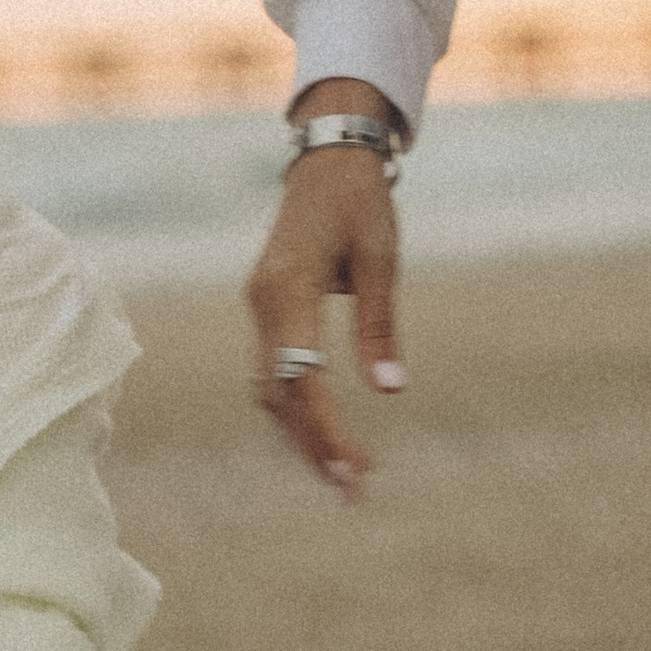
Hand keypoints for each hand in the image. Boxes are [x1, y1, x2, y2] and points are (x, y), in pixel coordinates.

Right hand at [244, 79, 406, 495]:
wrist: (328, 160)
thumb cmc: (361, 203)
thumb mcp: (381, 258)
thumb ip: (380, 325)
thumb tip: (390, 392)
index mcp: (288, 287)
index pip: (301, 377)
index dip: (327, 428)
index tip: (357, 468)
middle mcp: (263, 302)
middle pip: (278, 394)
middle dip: (314, 445)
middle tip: (354, 491)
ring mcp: (260, 307)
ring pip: (270, 388)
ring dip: (302, 434)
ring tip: (343, 476)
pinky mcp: (267, 309)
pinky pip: (272, 371)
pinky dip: (296, 408)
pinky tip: (323, 435)